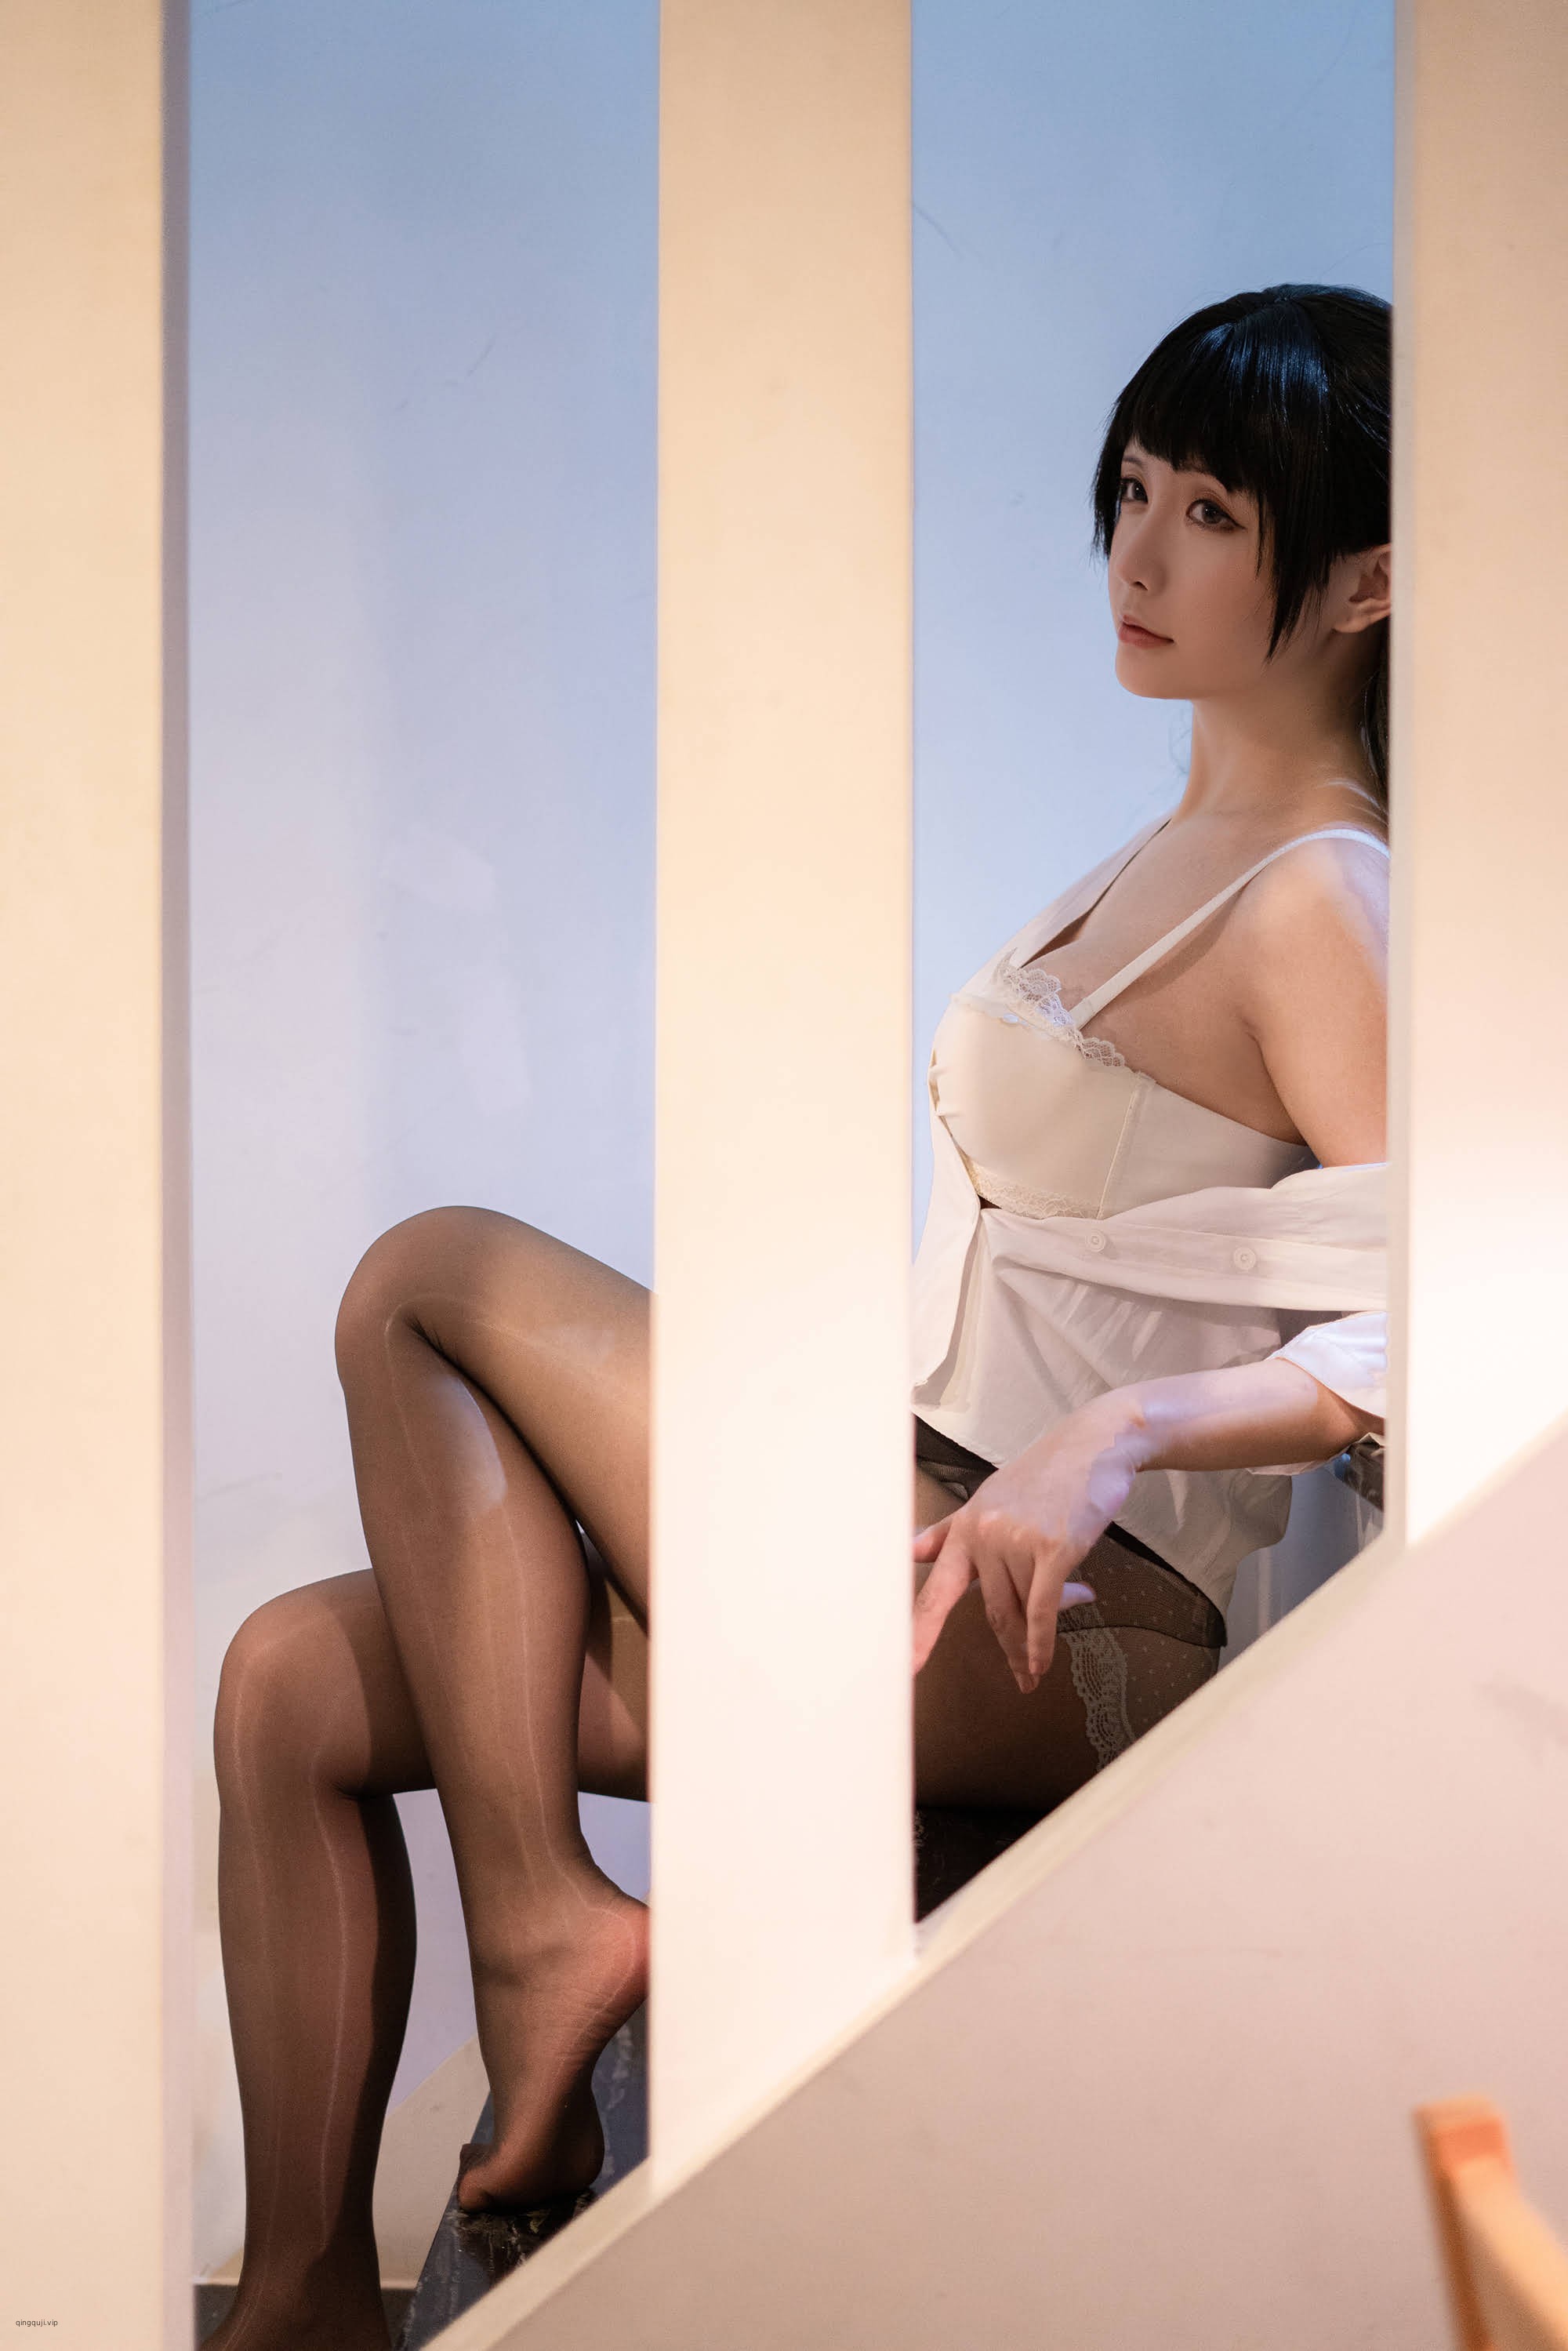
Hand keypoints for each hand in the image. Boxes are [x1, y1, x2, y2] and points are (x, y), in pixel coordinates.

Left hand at [911, 1403, 1138, 1691]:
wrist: (1095, 1446)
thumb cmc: (1044, 1476)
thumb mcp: (988, 1499)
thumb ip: (948, 1533)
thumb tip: (911, 1553)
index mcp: (965, 1527)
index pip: (935, 1589)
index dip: (919, 1632)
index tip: (907, 1668)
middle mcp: (984, 1535)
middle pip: (990, 1611)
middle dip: (1006, 1650)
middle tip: (1020, 1679)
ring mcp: (1018, 1541)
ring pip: (1020, 1610)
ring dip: (1034, 1642)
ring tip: (1045, 1656)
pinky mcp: (1054, 1549)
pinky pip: (1043, 1609)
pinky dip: (1043, 1642)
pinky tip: (1043, 1661)